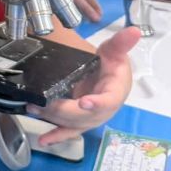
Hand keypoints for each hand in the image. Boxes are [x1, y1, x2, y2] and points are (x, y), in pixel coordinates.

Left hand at [30, 26, 139, 144]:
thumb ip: (121, 43)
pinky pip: (70, 131)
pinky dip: (57, 136)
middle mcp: (105, 110)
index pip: (109, 100)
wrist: (106, 75)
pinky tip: (44, 140)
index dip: (97, 103)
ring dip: (54, 119)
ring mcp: (92, 118)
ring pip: (74, 123)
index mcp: (116, 92)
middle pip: (86, 116)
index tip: (84, 102)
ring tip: (35, 109)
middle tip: (45, 103)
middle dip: (65, 111)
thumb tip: (134, 31)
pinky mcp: (81, 122)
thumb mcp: (114, 50)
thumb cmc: (111, 63)